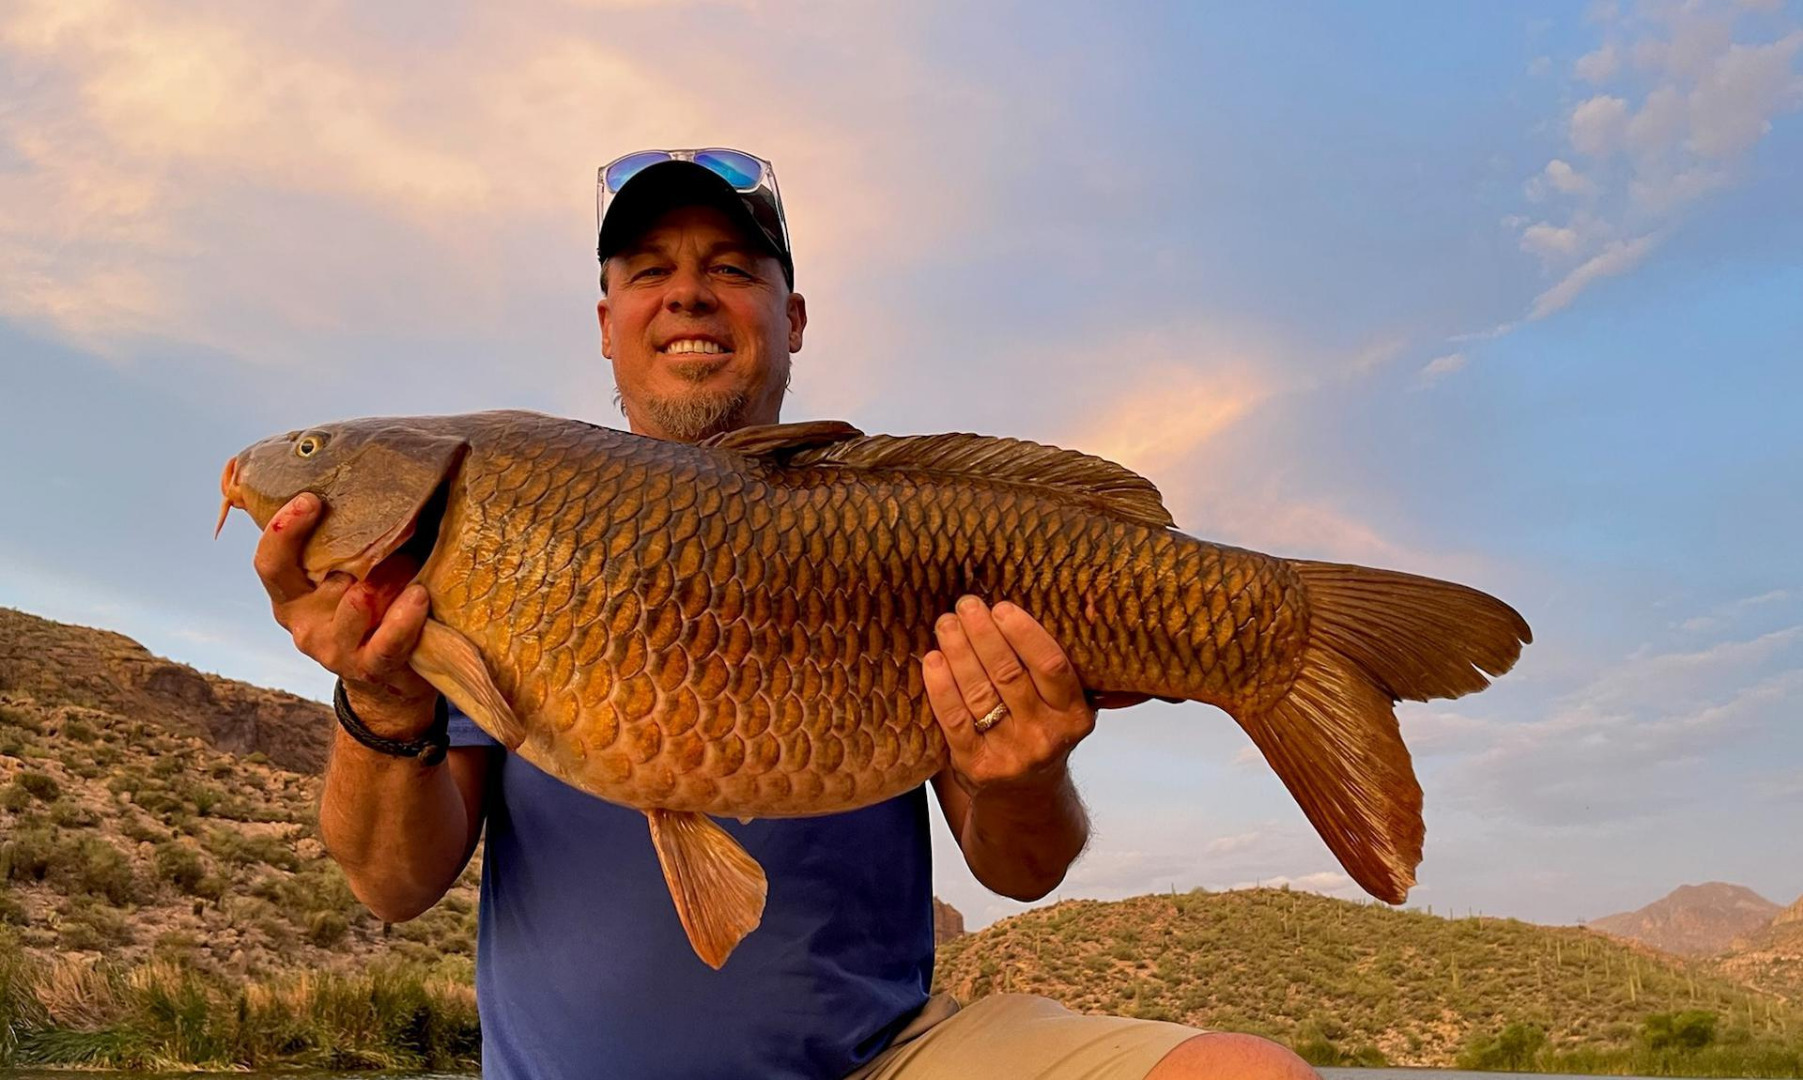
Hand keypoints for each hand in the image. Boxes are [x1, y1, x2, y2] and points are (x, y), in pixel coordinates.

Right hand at [253, 493, 437, 735]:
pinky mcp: (369, 667)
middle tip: (335, 507)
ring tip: (407, 560)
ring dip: (383, 578)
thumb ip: (346, 537)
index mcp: (291, 594)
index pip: (270, 562)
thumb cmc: (375, 604)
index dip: (282, 530)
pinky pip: (386, 641)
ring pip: (353, 604)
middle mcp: (303, 622)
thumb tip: (369, 466)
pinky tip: (418, 596)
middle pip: (299, 578)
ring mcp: (333, 649)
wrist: (392, 678)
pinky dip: (404, 617)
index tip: (310, 497)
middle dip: (314, 540)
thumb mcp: (352, 573)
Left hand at [923, 596, 1097, 797]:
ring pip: (979, 693)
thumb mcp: (1064, 708)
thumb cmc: (1041, 734)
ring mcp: (1010, 755)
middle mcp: (1045, 737)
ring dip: (959, 651)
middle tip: (966, 606)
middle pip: (1008, 674)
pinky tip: (933, 660)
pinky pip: (954, 719)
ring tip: (947, 624)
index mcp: (1074, 716)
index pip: (1051, 665)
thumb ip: (1053, 670)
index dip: (1024, 632)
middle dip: (983, 634)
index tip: (1001, 608)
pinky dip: (941, 686)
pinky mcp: (975, 767)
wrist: (1026, 798)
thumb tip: (1026, 610)